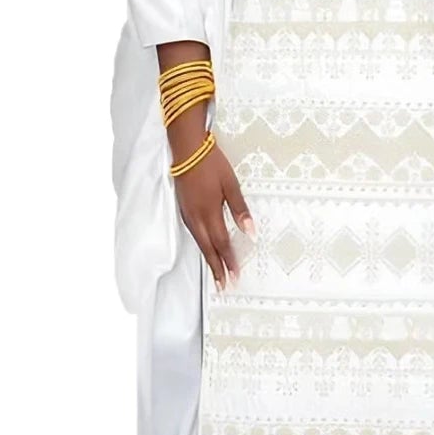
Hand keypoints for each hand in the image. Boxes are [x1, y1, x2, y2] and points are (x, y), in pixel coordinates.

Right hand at [173, 143, 253, 288]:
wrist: (186, 149)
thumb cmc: (211, 164)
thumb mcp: (231, 185)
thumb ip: (240, 210)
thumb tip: (250, 232)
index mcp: (209, 212)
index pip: (222, 243)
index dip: (229, 261)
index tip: (235, 277)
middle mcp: (196, 217)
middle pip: (208, 249)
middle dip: (217, 268)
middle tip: (224, 285)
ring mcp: (187, 213)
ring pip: (199, 242)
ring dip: (208, 258)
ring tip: (216, 272)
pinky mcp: (184, 208)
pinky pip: (193, 233)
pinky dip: (201, 245)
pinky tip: (205, 247)